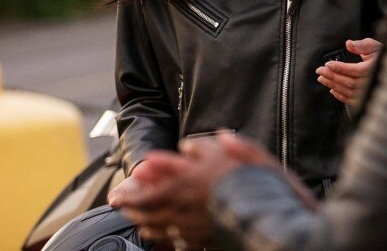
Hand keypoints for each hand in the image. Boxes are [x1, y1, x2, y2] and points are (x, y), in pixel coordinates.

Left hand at [108, 138, 239, 247]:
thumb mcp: (227, 150)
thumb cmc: (248, 177)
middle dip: (135, 213)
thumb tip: (187, 146)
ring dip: (147, 226)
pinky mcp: (205, 239)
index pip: (145, 196)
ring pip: (161, 231)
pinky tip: (165, 237)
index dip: (129, 199)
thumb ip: (203, 147)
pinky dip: (166, 239)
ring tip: (142, 224)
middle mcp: (185, 209)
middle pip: (149, 216)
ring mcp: (194, 227)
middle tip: (127, 210)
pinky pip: (178, 243)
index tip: (119, 198)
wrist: (267, 208)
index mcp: (185, 185)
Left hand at [316, 38, 382, 104]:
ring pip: (347, 91)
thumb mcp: (375, 46)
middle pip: (348, 82)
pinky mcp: (365, 99)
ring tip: (322, 79)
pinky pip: (351, 100)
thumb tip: (349, 44)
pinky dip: (340, 96)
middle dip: (332, 76)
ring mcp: (367, 93)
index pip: (354, 70)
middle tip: (320, 71)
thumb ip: (362, 45)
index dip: (339, 68)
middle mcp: (370, 83)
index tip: (328, 64)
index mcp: (373, 70)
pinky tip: (332, 89)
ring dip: (333, 85)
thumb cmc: (383, 57)